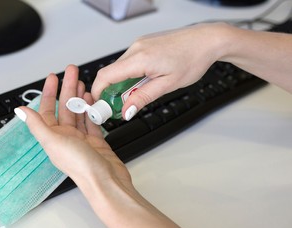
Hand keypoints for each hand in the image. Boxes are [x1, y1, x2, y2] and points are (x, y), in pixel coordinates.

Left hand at [16, 65, 217, 227]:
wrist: (106, 182)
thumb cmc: (81, 166)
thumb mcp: (54, 142)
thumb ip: (37, 125)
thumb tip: (20, 110)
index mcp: (53, 137)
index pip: (48, 110)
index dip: (49, 92)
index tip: (53, 77)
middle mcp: (66, 138)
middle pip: (65, 108)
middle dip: (67, 88)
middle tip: (72, 71)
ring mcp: (82, 140)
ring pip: (78, 112)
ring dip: (79, 97)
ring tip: (82, 81)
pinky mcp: (96, 142)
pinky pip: (92, 121)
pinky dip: (91, 109)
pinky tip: (92, 99)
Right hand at [91, 23, 228, 118]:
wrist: (207, 40)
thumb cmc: (192, 58)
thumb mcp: (168, 85)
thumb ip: (143, 98)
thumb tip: (127, 110)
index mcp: (140, 58)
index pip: (106, 76)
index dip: (98, 92)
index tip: (101, 105)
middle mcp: (136, 48)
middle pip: (111, 73)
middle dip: (112, 92)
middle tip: (122, 106)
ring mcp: (139, 44)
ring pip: (120, 68)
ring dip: (123, 84)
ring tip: (139, 93)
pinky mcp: (144, 44)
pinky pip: (129, 61)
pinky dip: (130, 74)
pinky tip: (144, 81)